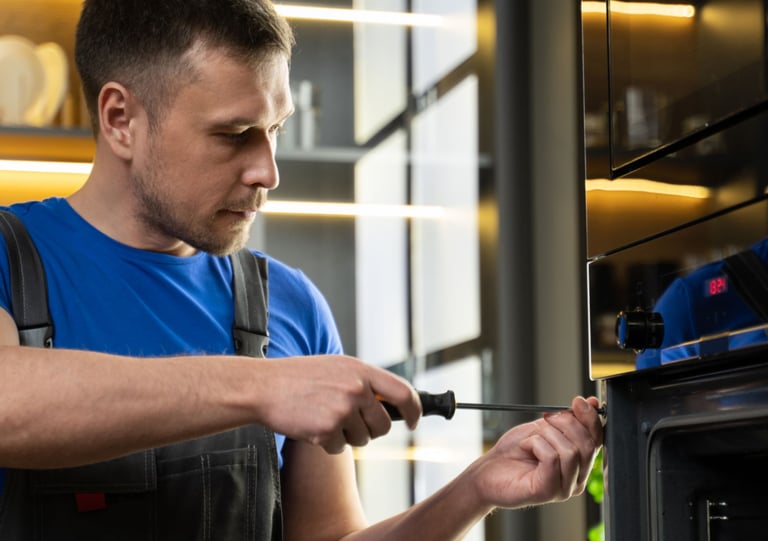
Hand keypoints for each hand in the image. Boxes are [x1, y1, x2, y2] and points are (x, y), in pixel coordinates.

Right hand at [253, 355, 421, 453]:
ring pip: (363, 440)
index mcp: (361, 371)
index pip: (403, 393)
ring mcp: (342, 410)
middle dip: (371, 430)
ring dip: (347, 437)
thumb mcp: (337, 367)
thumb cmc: (300, 377)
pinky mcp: (327, 430)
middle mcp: (356, 389)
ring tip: (325, 418)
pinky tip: (313, 426)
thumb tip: (390, 404)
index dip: (414, 410)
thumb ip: (364, 382)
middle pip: (383, 425)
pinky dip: (328, 444)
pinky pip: (340, 448)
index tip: (413, 421)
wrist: (264, 386)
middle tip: (351, 423)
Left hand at [467, 396, 602, 508]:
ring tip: (531, 439)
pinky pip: (552, 458)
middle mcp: (577, 480)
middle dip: (565, 423)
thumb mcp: (544, 428)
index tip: (579, 402)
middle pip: (587, 445)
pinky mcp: (548, 492)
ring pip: (570, 451)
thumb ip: (569, 420)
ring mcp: (564, 489)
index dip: (591, 419)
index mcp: (579, 464)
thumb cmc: (514, 451)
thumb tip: (591, 403)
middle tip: (546, 418)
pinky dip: (536, 444)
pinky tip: (525, 448)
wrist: (488, 469)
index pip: (598, 441)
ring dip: (546, 435)